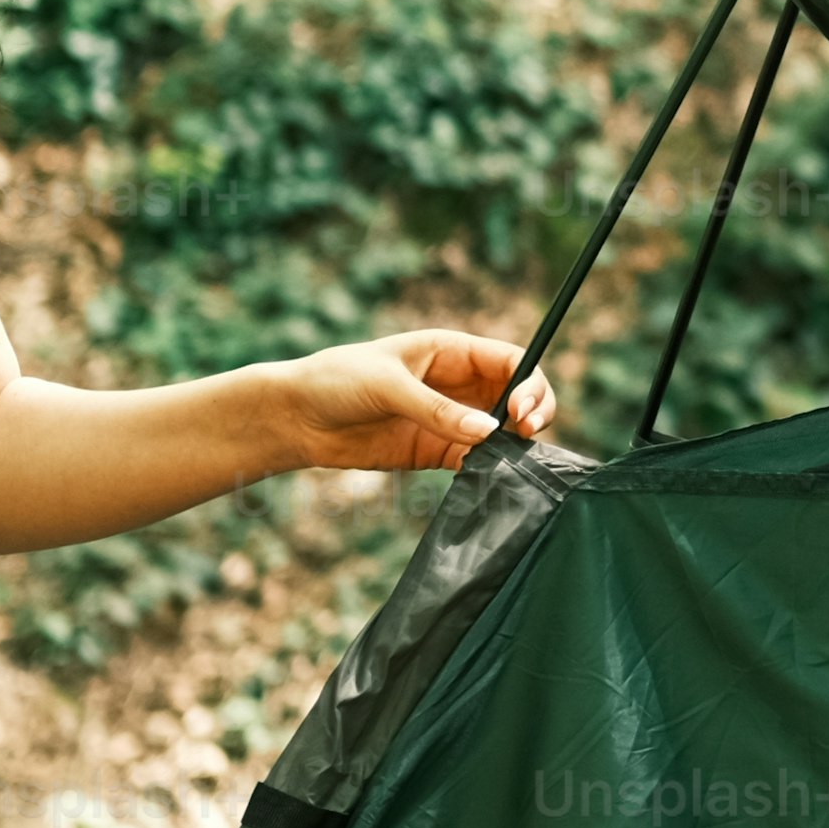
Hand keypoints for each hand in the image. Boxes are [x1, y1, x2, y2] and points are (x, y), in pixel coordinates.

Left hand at [283, 329, 551, 474]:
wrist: (296, 417)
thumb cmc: (337, 381)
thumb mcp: (387, 386)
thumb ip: (437, 410)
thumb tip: (489, 432)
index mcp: (451, 351)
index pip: (510, 361)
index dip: (528, 382)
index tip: (522, 411)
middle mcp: (457, 384)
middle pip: (516, 395)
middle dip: (532, 412)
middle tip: (526, 434)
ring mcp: (449, 419)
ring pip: (501, 430)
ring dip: (513, 444)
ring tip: (509, 460)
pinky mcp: (434, 451)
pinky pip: (475, 460)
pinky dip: (488, 468)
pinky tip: (486, 476)